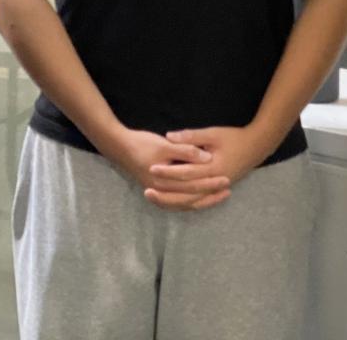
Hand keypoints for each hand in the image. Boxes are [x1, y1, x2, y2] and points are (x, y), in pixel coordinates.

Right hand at [102, 127, 230, 211]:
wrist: (119, 146)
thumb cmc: (141, 143)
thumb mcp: (164, 144)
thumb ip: (185, 151)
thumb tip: (207, 158)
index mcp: (163, 182)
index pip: (192, 186)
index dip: (210, 183)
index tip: (226, 179)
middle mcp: (161, 192)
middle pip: (190, 197)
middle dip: (210, 192)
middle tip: (227, 187)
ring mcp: (158, 192)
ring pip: (184, 203)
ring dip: (202, 199)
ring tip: (219, 195)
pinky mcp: (157, 190)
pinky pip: (177, 201)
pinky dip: (191, 201)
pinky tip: (201, 197)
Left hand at [148, 126, 271, 209]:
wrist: (257, 146)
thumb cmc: (234, 138)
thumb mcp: (213, 133)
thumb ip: (191, 136)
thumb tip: (169, 136)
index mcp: (213, 168)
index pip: (185, 173)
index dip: (167, 171)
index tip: (151, 168)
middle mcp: (214, 182)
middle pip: (187, 193)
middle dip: (166, 192)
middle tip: (147, 191)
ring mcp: (217, 188)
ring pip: (192, 201)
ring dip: (173, 201)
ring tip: (155, 199)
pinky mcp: (217, 189)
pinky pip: (199, 201)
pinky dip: (185, 202)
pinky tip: (172, 200)